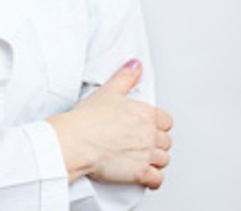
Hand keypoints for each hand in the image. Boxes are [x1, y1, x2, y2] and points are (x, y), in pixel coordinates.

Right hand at [49, 60, 172, 188]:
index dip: (158, 123)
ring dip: (155, 159)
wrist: (77, 141)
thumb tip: (136, 65)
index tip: (149, 125)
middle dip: (156, 141)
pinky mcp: (140, 173)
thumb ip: (126, 77)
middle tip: (143, 140)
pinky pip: (157, 179)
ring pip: (163, 159)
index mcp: (145, 113)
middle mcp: (149, 134)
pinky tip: (147, 175)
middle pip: (166, 141)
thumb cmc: (88, 117)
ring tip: (143, 156)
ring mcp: (146, 154)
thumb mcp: (108, 90)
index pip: (166, 120)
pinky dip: (154, 178)